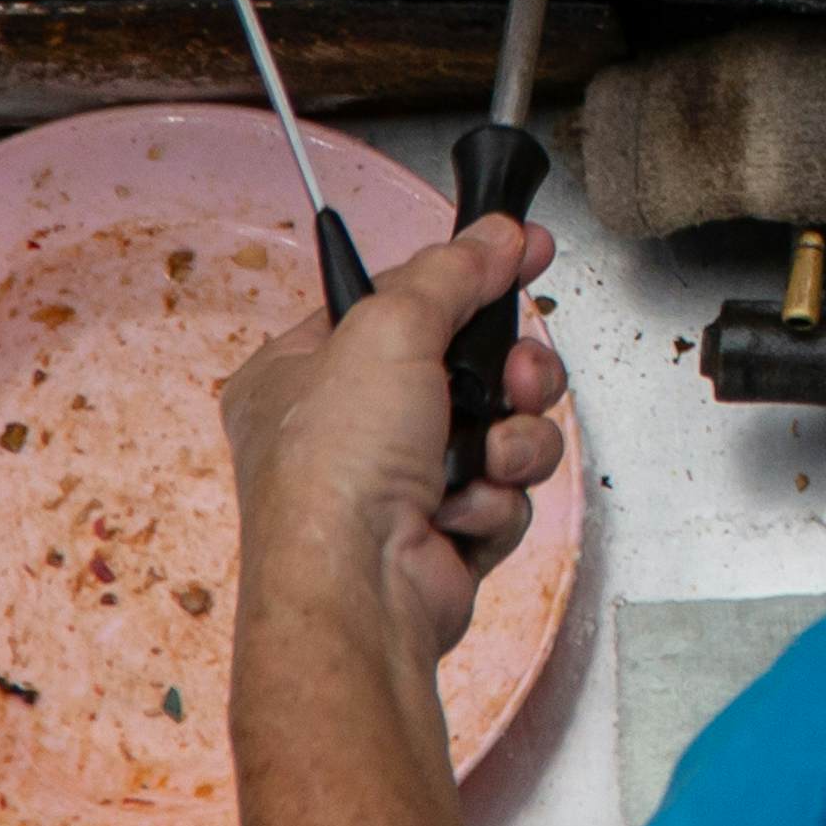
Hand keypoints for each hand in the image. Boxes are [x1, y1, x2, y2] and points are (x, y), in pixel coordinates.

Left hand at [221, 217, 570, 668]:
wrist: (360, 591)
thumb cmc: (335, 473)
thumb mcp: (390, 330)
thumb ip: (452, 272)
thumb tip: (497, 233)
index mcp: (303, 372)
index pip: (400, 299)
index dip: (465, 276)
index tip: (522, 252)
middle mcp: (346, 426)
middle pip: (466, 362)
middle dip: (509, 371)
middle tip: (517, 375)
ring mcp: (396, 481)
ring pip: (499, 425)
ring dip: (513, 436)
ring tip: (492, 453)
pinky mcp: (441, 528)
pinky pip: (503, 486)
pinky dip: (497, 495)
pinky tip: (466, 507)